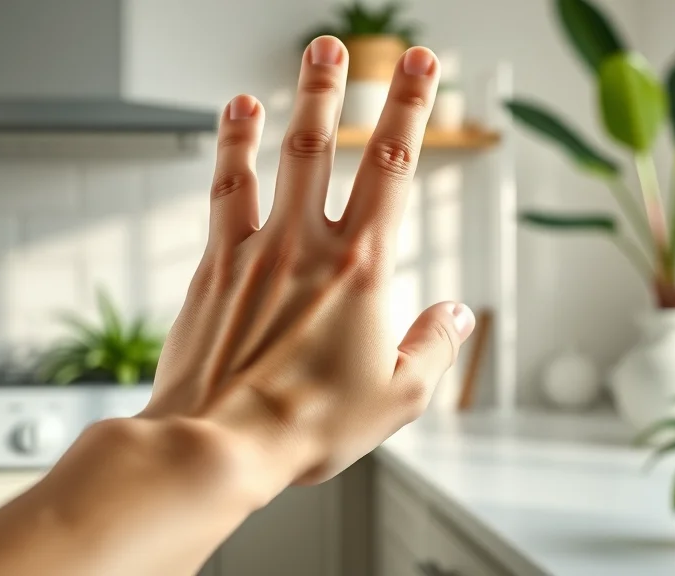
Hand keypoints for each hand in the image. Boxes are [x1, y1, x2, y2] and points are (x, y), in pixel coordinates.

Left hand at [141, 36, 474, 495]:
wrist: (219, 442)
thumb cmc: (310, 424)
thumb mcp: (398, 398)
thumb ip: (434, 347)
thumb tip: (457, 313)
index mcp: (363, 270)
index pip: (395, 169)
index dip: (411, 109)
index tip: (421, 64)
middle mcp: (311, 245)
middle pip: (333, 147)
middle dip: (346, 88)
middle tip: (350, 45)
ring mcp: (259, 248)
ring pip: (282, 156)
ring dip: (299, 101)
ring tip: (311, 57)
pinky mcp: (217, 264)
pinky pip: (227, 189)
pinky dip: (233, 145)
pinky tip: (237, 112)